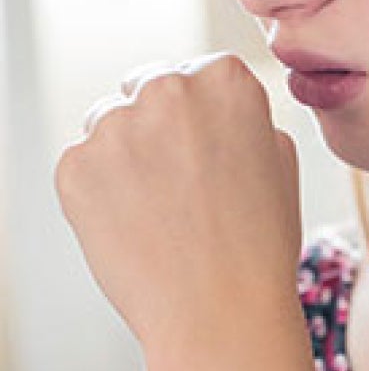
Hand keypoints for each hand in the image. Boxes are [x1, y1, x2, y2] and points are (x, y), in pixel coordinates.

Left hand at [55, 54, 309, 367]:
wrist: (221, 308)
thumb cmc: (260, 239)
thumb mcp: (280, 157)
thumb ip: (248, 114)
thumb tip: (215, 106)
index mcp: (226, 78)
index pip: (198, 71)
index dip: (202, 111)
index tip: (206, 144)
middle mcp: (169, 88)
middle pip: (149, 86)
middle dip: (159, 122)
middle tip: (179, 176)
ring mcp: (117, 125)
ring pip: (110, 120)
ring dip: (126, 150)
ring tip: (158, 204)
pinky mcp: (76, 166)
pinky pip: (83, 162)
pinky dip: (99, 187)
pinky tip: (133, 221)